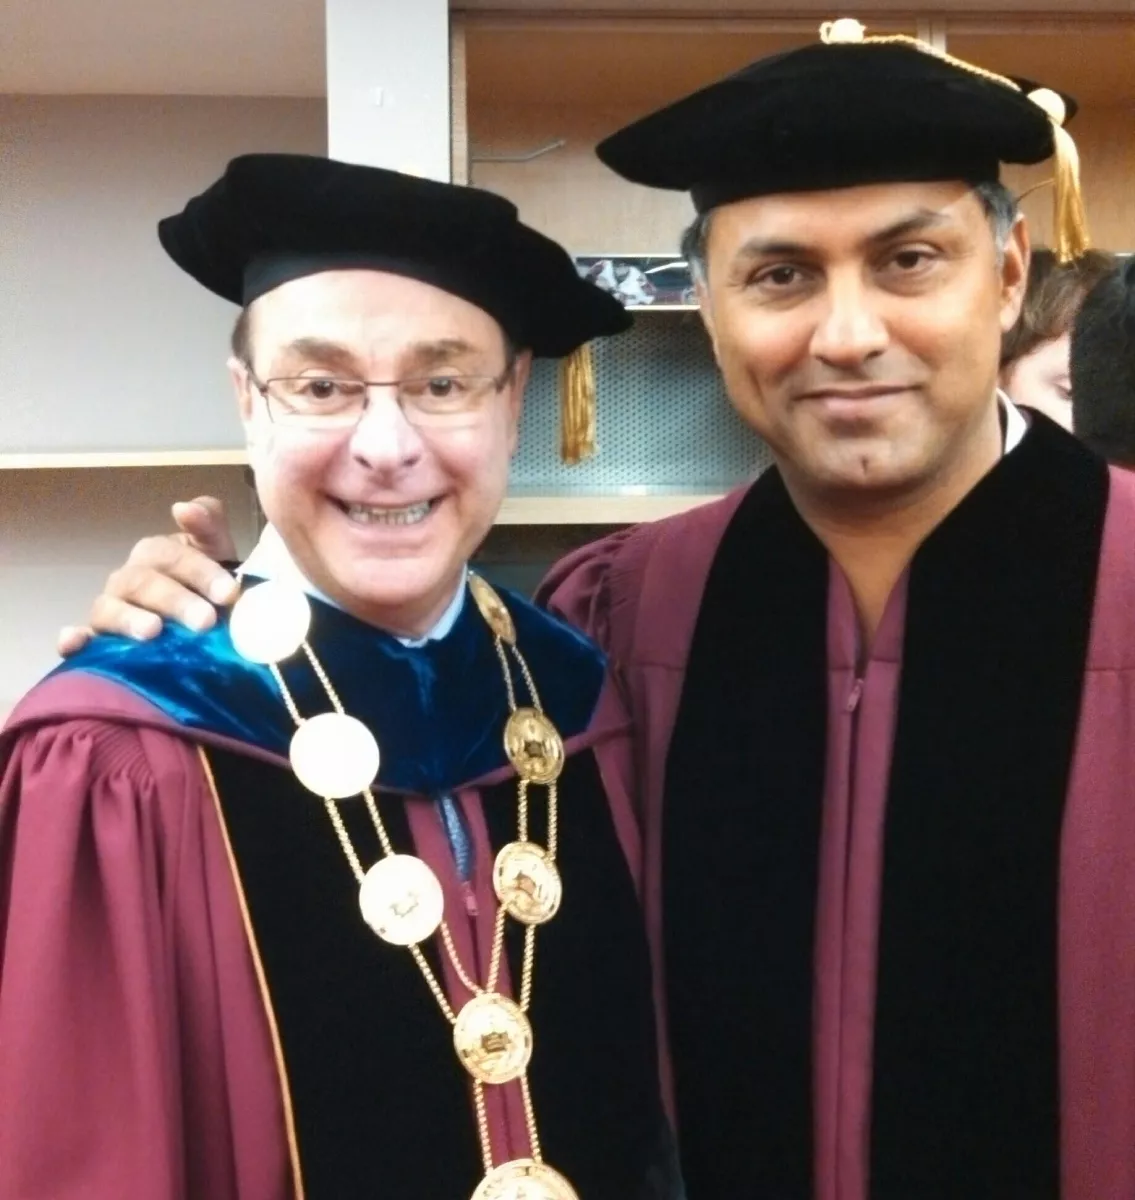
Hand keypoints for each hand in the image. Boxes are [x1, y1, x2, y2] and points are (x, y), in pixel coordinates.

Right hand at [57, 497, 241, 655]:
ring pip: (110, 608)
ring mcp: (111, 608)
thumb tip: (183, 507)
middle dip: (175, 600)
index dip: (201, 572)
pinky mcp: (99, 640)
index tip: (228, 594)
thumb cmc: (211, 586)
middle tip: (205, 621)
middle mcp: (129, 578)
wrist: (211, 626)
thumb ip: (208, 525)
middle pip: (143, 583)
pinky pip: (81, 639)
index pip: (172, 556)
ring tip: (153, 632)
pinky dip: (73, 640)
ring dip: (129, 619)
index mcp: (156, 553)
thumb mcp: (218, 553)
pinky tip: (73, 643)